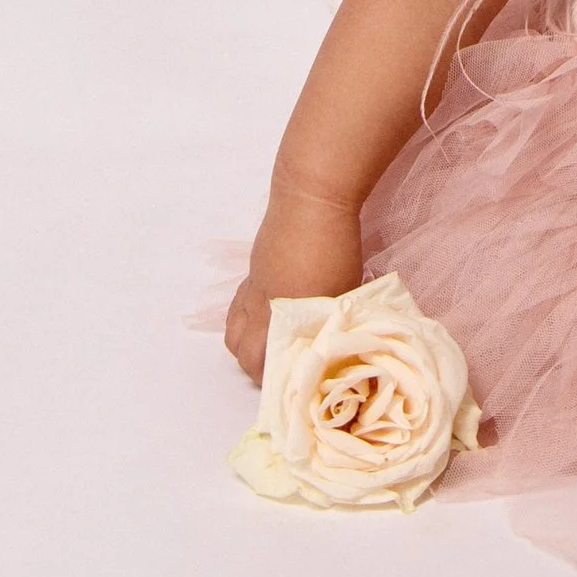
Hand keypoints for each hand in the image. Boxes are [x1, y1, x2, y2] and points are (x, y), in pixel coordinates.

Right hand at [225, 191, 367, 383]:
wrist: (313, 195)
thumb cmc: (335, 245)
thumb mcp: (342, 290)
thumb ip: (330, 321)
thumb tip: (332, 341)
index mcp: (280, 315)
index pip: (261, 361)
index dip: (272, 377)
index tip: (292, 380)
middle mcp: (260, 303)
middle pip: (240, 347)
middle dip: (254, 364)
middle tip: (281, 365)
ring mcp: (254, 283)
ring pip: (234, 325)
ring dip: (246, 341)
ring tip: (271, 343)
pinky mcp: (255, 266)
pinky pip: (239, 302)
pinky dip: (247, 316)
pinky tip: (269, 311)